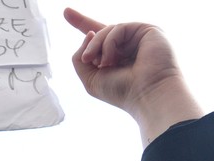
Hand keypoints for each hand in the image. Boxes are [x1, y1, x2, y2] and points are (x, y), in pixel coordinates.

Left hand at [64, 8, 202, 143]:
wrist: (147, 94)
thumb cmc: (121, 91)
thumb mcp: (90, 78)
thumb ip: (79, 58)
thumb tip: (88, 34)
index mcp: (115, 58)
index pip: (98, 39)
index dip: (82, 24)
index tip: (66, 13)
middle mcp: (126, 46)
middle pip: (100, 29)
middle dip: (82, 23)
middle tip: (75, 34)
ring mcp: (136, 37)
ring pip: (105, 30)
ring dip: (96, 47)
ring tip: (101, 65)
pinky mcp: (147, 30)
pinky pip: (118, 29)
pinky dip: (109, 43)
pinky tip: (111, 60)